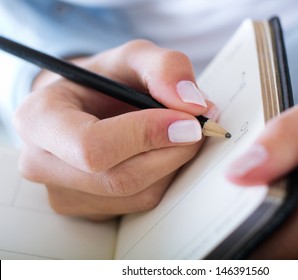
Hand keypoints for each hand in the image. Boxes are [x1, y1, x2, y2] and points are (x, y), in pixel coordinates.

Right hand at [13, 40, 211, 220]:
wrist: (87, 105)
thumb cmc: (105, 81)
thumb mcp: (134, 57)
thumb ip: (165, 68)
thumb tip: (193, 105)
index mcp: (39, 120)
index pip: (93, 146)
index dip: (148, 136)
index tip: (189, 122)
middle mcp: (41, 164)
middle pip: (121, 178)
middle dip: (172, 152)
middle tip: (197, 127)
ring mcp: (64, 194)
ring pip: (138, 195)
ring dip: (173, 164)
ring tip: (177, 135)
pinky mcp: (88, 210)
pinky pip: (140, 203)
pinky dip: (163, 178)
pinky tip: (159, 153)